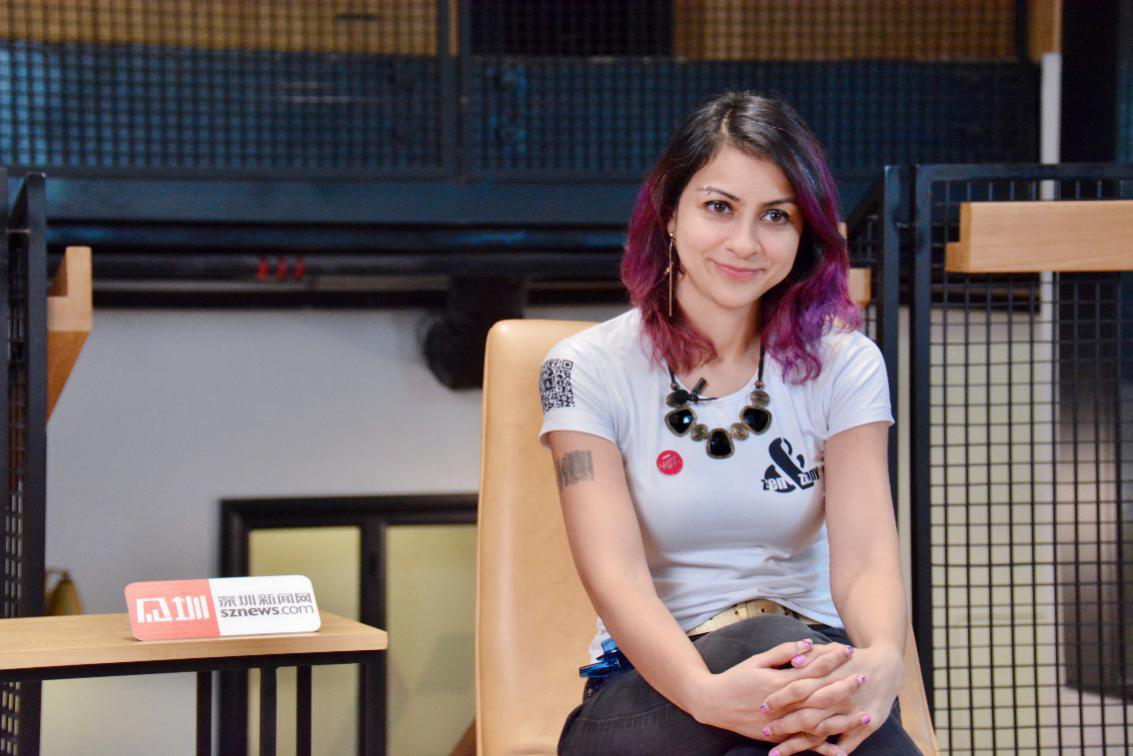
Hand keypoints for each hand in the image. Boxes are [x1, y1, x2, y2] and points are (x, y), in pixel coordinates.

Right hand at [685, 638, 854, 749]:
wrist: (713, 703)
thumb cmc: (736, 678)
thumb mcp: (757, 660)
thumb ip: (784, 652)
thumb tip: (809, 645)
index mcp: (779, 681)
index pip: (811, 668)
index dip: (831, 660)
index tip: (850, 651)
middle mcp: (783, 704)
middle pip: (820, 696)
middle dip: (844, 687)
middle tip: (865, 678)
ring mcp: (781, 723)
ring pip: (817, 723)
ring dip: (842, 720)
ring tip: (865, 716)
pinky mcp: (778, 738)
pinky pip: (804, 744)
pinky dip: (823, 748)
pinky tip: (842, 750)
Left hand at [759, 644, 903, 754]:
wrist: (888, 666)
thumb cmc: (852, 658)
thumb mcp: (831, 650)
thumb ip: (811, 655)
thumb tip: (793, 662)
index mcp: (830, 677)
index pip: (798, 689)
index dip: (779, 699)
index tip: (762, 706)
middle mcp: (841, 697)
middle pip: (807, 714)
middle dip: (784, 725)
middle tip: (764, 731)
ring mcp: (854, 713)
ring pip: (822, 733)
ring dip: (798, 745)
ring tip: (776, 753)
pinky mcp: (867, 725)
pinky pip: (846, 744)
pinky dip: (829, 752)